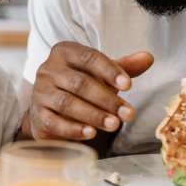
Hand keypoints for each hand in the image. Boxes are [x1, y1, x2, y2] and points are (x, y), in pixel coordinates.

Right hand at [27, 41, 153, 140]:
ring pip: (67, 103)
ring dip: (93, 115)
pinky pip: (54, 122)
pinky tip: (91, 133)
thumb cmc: (79, 86)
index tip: (130, 85)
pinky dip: (73, 129)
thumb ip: (123, 67)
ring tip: (114, 125)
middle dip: (106, 99)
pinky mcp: (37, 115)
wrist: (50, 108)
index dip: (110, 71)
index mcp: (64, 52)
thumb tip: (148, 57)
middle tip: (129, 114)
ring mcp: (40, 92)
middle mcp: (48, 69)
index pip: (89, 58)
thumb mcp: (101, 74)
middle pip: (79, 83)